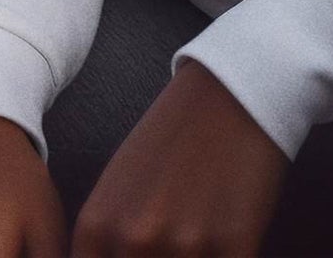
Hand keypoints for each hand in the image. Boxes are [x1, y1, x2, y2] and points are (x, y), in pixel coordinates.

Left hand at [73, 60, 288, 256]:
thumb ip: (106, 244)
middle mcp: (133, 239)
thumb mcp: (118, 188)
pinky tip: (226, 242)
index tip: (142, 254)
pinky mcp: (235, 245)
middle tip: (172, 241)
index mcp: (96, 226)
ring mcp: (185, 246)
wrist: (233, 91)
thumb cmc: (174, 139)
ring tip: (197, 236)